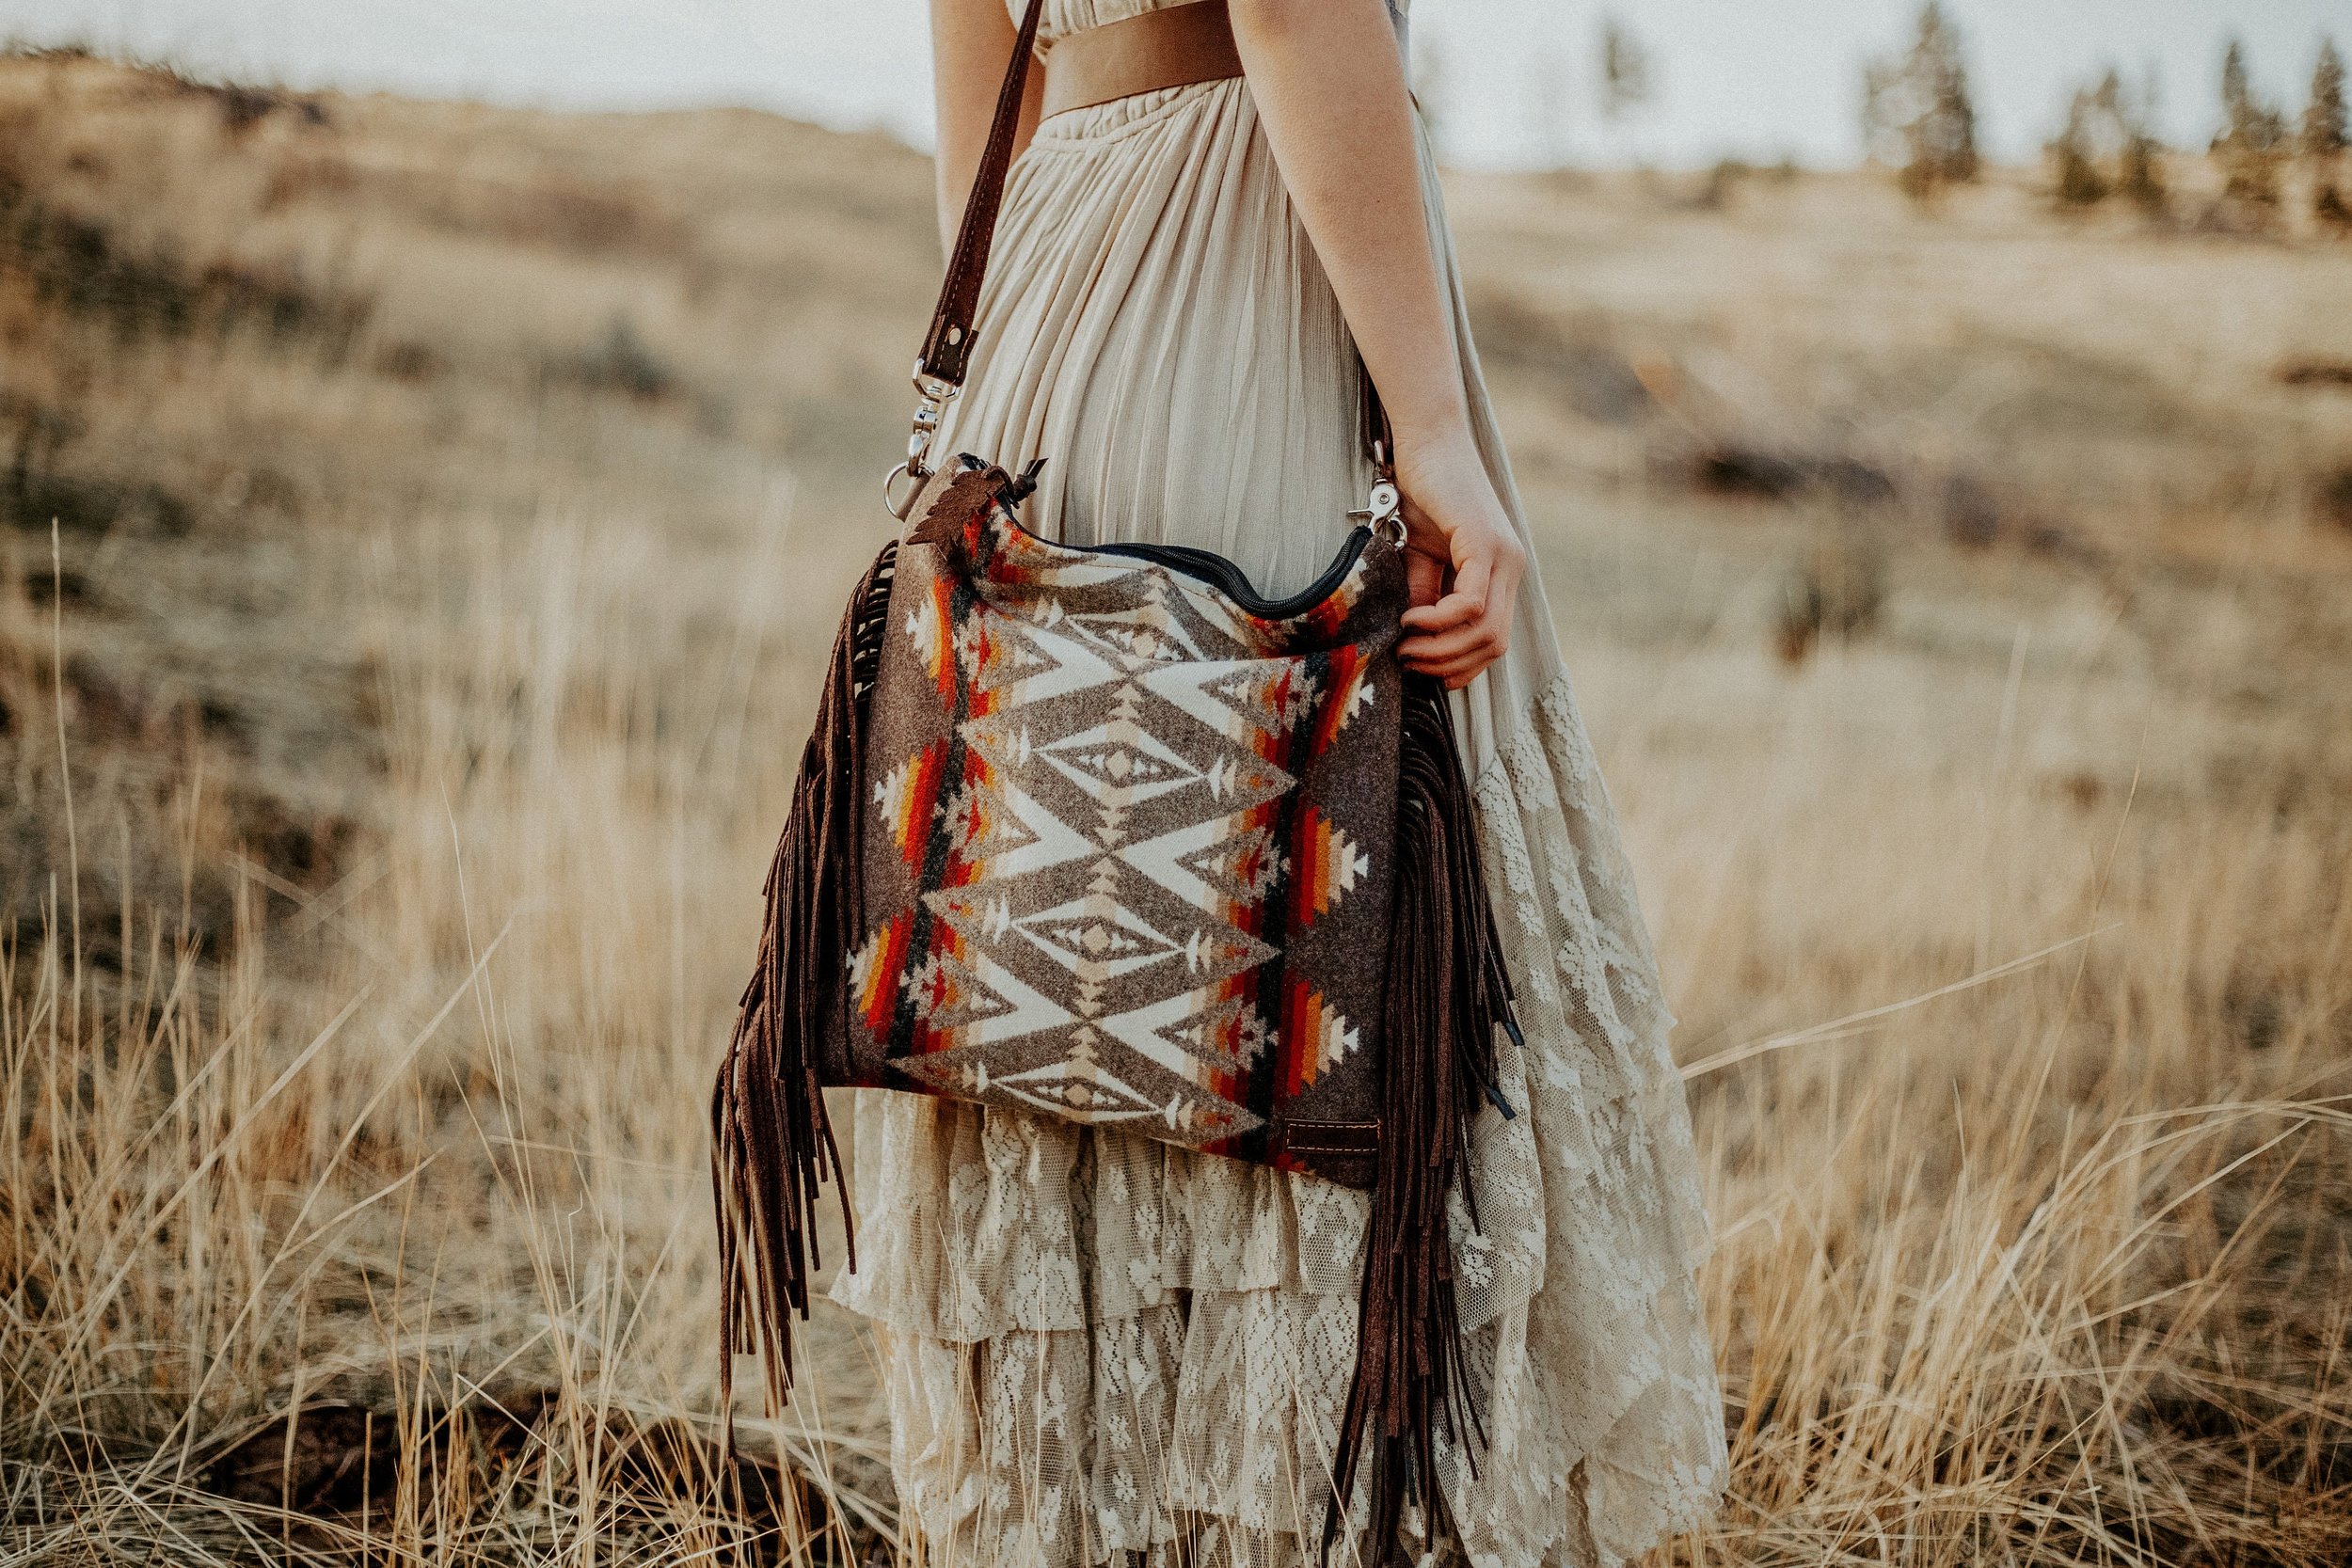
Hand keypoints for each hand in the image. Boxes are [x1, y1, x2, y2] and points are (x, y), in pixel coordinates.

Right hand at [1393, 431, 1524, 689]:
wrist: (1426, 441)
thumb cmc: (1422, 493)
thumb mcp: (1421, 558)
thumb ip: (1425, 597)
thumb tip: (1414, 642)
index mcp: (1502, 572)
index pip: (1495, 641)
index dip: (1460, 667)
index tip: (1420, 668)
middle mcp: (1512, 566)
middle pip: (1494, 645)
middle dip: (1448, 665)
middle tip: (1408, 662)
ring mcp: (1503, 555)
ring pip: (1486, 631)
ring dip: (1441, 649)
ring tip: (1405, 646)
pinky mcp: (1484, 543)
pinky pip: (1470, 604)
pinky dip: (1438, 621)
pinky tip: (1410, 618)